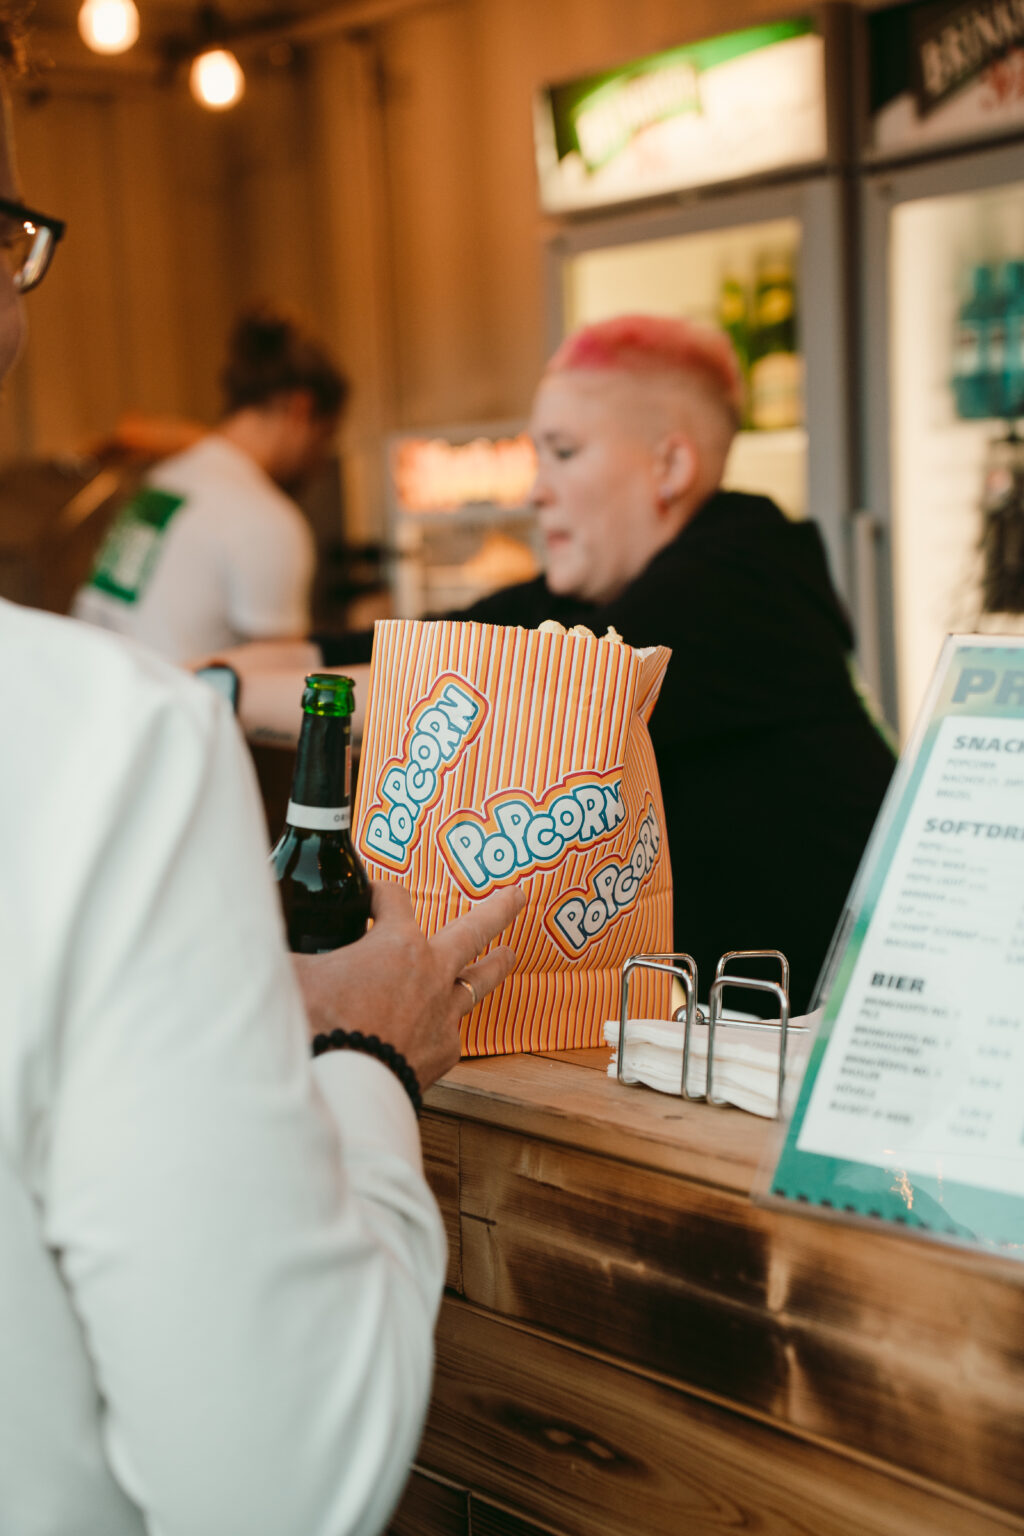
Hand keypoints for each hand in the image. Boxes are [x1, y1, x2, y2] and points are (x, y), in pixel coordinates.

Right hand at [293, 880, 524, 1090]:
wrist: (344, 1086)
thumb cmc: (317, 1024)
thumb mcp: (288, 976)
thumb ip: (279, 953)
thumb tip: (244, 938)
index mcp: (397, 943)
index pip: (395, 898)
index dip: (379, 891)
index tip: (368, 894)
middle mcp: (432, 971)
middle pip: (475, 929)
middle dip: (499, 908)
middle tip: (519, 894)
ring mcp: (444, 1014)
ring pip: (478, 981)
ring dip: (494, 964)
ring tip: (509, 953)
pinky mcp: (445, 1052)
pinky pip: (451, 1031)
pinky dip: (446, 1023)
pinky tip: (442, 1026)